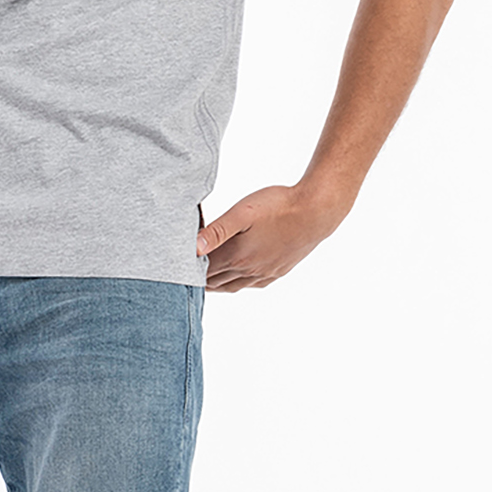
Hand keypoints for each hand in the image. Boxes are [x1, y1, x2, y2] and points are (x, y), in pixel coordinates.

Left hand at [196, 183, 349, 291]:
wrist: (317, 211)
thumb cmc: (279, 205)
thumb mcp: (243, 212)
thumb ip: (217, 230)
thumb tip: (193, 248)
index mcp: (237, 256)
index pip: (203, 270)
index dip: (186, 269)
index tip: (174, 266)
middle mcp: (249, 270)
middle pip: (215, 282)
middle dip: (198, 279)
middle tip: (181, 277)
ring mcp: (265, 273)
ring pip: (233, 286)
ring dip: (216, 284)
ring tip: (203, 281)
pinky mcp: (279, 271)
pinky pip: (252, 285)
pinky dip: (238, 284)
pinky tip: (237, 279)